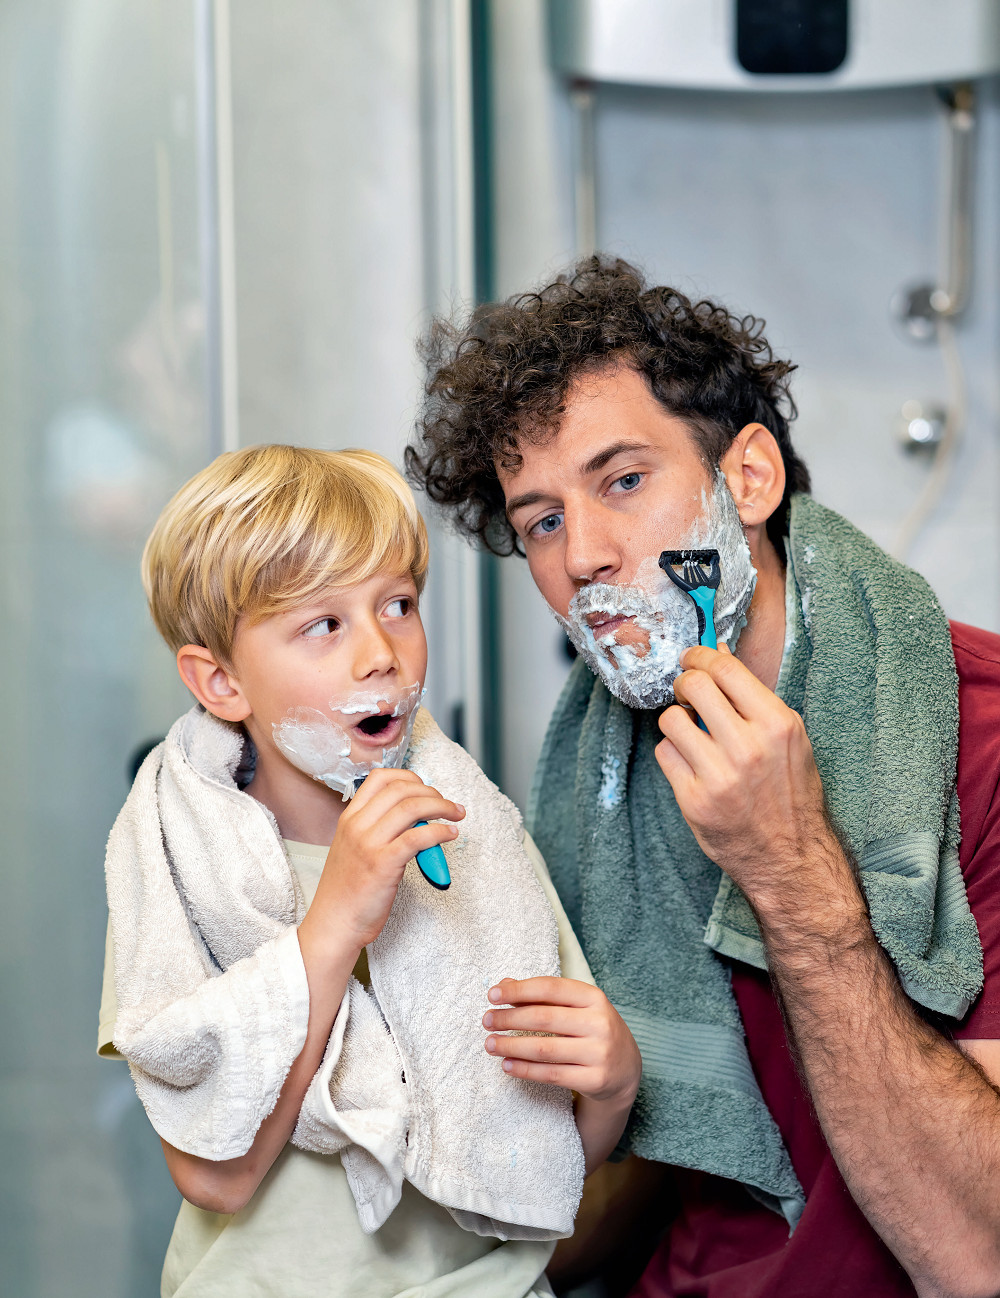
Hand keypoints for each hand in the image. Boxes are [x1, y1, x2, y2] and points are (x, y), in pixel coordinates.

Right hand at [305, 768, 464, 950]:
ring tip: (456, 815)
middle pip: (401, 789)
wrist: (333, 925)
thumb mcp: (353, 850)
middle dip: (432, 792)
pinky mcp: (383, 863)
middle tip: (449, 805)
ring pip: (412, 807)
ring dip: (442, 807)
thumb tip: (416, 819)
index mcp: (349, 819)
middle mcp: (357, 825)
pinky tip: (450, 834)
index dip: (409, 777)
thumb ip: (376, 830)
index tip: (426, 788)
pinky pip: (418, 836)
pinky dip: (440, 831)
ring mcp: (368, 843)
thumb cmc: (347, 892)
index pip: (379, 778)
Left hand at [482, 977, 640, 1105]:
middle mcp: (600, 1023)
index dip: (519, 990)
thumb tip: (504, 985)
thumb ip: (542, 995)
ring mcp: (599, 1053)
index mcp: (594, 997)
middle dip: (509, 1019)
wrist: (627, 1069)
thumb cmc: (592, 1030)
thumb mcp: (575, 1007)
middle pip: (544, 1018)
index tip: (492, 994)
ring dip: (511, 1046)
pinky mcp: (595, 1080)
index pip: (550, 988)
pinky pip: (551, 1074)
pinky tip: (506, 1065)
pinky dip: (524, 1070)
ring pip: (544, 1049)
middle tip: (486, 1021)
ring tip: (489, 1044)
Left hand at [656, 644, 838, 911]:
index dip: (700, 656)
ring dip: (676, 722)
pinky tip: (691, 763)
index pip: (725, 669)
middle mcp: (749, 747)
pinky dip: (673, 754)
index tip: (692, 658)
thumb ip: (753, 697)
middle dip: (684, 683)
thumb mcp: (787, 739)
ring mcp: (720, 775)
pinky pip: (665, 754)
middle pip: (693, 686)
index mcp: (778, 725)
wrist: (791, 856)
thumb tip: (717, 654)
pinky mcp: (695, 800)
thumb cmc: (790, 793)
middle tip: (687, 693)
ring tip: (691, 734)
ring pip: (671, 719)